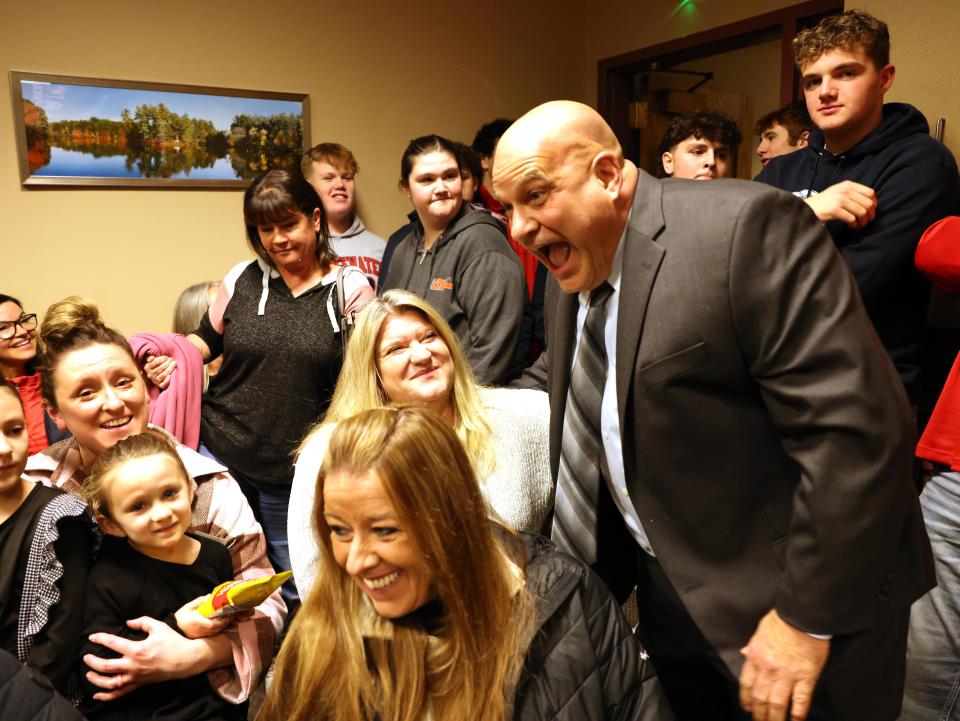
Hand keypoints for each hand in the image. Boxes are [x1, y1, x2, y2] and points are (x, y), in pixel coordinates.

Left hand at [84, 616, 209, 699]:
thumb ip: (142, 621)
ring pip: (109, 682)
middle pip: (105, 666)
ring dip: (96, 679)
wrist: (186, 660)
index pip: (112, 643)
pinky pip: (120, 693)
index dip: (100, 639)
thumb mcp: (158, 626)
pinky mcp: (139, 684)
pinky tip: (97, 694)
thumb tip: (128, 622)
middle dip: (92, 661)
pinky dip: (107, 696)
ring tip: (89, 673)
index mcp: (137, 649)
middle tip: (86, 657)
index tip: (92, 637)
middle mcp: (133, 665)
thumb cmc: (173, 642)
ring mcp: (135, 677)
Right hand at [143, 354, 175, 389]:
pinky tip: (170, 376)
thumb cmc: (156, 365)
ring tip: (174, 363)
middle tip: (172, 359)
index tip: (167, 357)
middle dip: (168, 363)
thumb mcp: (151, 360)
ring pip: (163, 374)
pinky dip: (167, 380)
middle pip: (161, 368)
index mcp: (147, 367)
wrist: (157, 376)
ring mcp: (155, 380)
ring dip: (170, 368)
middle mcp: (150, 374)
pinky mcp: (160, 386)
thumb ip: (150, 358)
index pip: (156, 362)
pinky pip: (163, 384)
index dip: (162, 359)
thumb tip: (152, 357)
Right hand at [175, 595, 229, 638]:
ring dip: (223, 625)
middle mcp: (202, 631)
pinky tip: (220, 623)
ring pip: (216, 632)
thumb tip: (210, 596)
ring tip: (227, 618)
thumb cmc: (181, 617)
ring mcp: (202, 635)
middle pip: (217, 629)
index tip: (228, 614)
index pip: (213, 624)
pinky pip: (213, 634)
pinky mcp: (202, 637)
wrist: (175, 628)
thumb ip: (200, 601)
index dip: (222, 621)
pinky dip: (219, 629)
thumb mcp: (189, 607)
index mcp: (199, 623)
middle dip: (225, 622)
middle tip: (230, 614)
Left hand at [739, 609, 829, 720]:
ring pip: (777, 703)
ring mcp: (788, 674)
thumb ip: (752, 646)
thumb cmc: (781, 621)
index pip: (746, 684)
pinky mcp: (806, 677)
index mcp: (756, 656)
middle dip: (759, 714)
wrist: (801, 616)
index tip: (747, 708)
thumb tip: (745, 653)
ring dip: (775, 719)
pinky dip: (798, 714)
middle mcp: (769, 668)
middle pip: (760, 698)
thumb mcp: (759, 632)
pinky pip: (800, 700)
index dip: (746, 699)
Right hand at [804, 180, 876, 228]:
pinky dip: (854, 225)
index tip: (871, 211)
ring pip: (862, 212)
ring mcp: (840, 199)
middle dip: (870, 215)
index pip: (870, 192)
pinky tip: (851, 226)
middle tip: (866, 222)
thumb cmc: (825, 202)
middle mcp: (845, 191)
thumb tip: (871, 203)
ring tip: (858, 225)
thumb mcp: (838, 191)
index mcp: (848, 185)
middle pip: (868, 203)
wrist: (807, 208)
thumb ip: (852, 193)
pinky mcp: (835, 209)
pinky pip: (852, 219)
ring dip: (862, 222)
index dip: (874, 203)